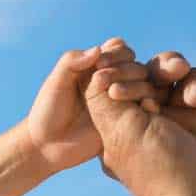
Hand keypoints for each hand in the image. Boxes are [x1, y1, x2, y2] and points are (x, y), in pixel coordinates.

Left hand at [24, 37, 158, 173]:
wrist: (47, 146)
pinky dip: (148, 103)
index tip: (100, 65)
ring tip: (115, 95)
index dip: (115, 52)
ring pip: (144, 84)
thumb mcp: (55, 83)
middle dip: (128, 68)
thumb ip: (71, 62)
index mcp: (95, 68)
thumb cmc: (47, 112)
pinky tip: (140, 106)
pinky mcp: (127, 121)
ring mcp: (121, 102)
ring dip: (138, 85)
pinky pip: (146, 108)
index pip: (117, 49)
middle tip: (107, 83)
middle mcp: (112, 82)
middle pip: (135, 65)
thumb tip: (98, 49)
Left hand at [87, 48, 195, 195]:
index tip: (129, 83)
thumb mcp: (118, 130)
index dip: (129, 72)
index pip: (127, 79)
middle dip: (167, 66)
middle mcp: (159, 121)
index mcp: (128, 123)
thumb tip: (98, 70)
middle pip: (163, 73)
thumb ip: (101, 96)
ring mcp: (192, 122)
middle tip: (171, 72)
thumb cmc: (157, 169)